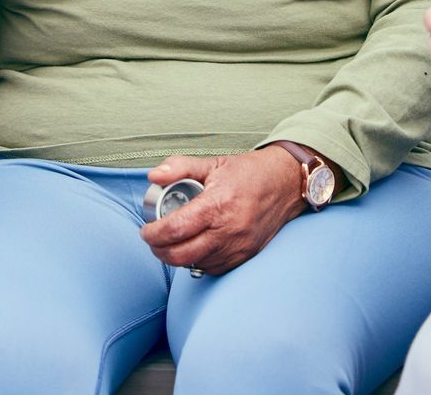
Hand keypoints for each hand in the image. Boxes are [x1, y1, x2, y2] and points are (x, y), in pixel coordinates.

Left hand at [138, 149, 305, 275]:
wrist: (285, 184)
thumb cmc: (248, 173)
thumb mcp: (213, 163)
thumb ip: (180, 167)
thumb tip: (154, 176)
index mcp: (217, 205)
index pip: (175, 229)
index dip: (153, 234)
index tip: (146, 230)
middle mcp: (228, 230)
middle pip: (180, 254)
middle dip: (159, 250)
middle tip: (153, 240)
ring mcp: (237, 247)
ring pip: (195, 264)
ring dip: (177, 257)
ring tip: (172, 242)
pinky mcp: (245, 256)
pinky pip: (212, 268)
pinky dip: (198, 261)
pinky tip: (194, 247)